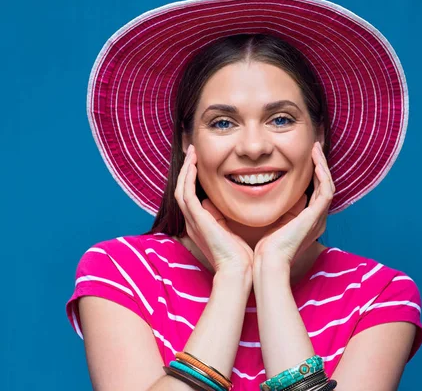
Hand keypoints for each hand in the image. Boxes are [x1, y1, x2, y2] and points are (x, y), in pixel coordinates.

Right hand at [174, 145, 253, 272]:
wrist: (238, 270)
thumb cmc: (240, 255)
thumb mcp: (230, 231)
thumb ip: (223, 217)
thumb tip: (219, 204)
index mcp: (199, 225)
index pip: (190, 196)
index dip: (191, 178)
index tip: (198, 163)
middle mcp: (192, 222)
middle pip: (181, 189)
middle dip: (186, 169)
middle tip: (192, 151)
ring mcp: (193, 221)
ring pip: (181, 188)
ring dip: (185, 169)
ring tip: (191, 152)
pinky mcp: (197, 220)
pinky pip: (186, 194)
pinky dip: (188, 178)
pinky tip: (194, 165)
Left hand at [253, 142, 334, 267]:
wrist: (268, 261)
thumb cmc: (265, 247)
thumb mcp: (272, 220)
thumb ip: (277, 207)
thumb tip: (266, 190)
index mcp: (308, 221)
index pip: (315, 191)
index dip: (313, 173)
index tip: (305, 157)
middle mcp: (317, 219)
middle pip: (325, 185)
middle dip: (320, 165)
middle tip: (314, 147)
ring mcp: (318, 217)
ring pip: (328, 184)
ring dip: (323, 165)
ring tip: (316, 148)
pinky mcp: (316, 216)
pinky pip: (326, 190)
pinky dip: (323, 174)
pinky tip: (316, 161)